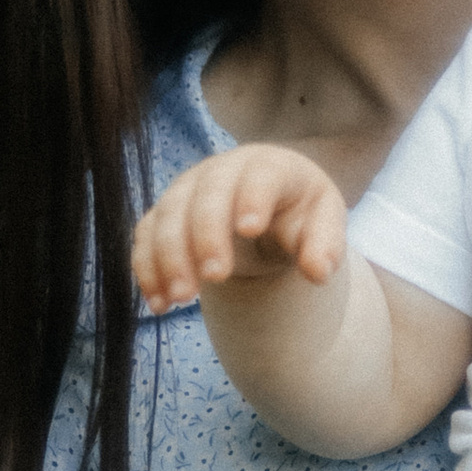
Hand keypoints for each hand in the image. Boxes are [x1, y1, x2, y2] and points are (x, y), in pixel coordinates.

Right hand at [132, 147, 346, 311]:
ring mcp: (188, 189)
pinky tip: (158, 303)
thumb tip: (318, 272)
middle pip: (206, 195)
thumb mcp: (324, 224)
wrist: (267, 210)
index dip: (252, 197)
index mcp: (270, 167)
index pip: (260, 175)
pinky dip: (147, 268)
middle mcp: (222, 171)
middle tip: (216, 277)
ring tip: (181, 298)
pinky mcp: (165, 213)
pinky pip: (146, 235)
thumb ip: (325, 246)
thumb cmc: (299, 214)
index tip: (250, 229)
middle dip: (206, 235)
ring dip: (169, 256)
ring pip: (168, 215)